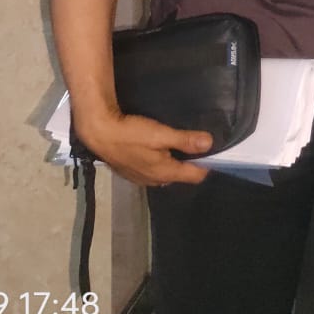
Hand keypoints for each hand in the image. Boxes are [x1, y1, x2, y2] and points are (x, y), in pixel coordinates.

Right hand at [75, 109, 212, 187]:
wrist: (98, 133)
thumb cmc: (131, 133)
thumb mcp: (160, 134)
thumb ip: (185, 140)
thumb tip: (210, 144)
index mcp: (165, 173)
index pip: (194, 176)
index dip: (206, 165)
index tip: (214, 152)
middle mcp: (154, 180)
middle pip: (180, 174)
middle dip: (190, 163)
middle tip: (196, 144)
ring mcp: (141, 178)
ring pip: (165, 172)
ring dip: (173, 162)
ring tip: (178, 145)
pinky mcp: (130, 171)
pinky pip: (152, 169)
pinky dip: (159, 161)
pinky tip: (157, 148)